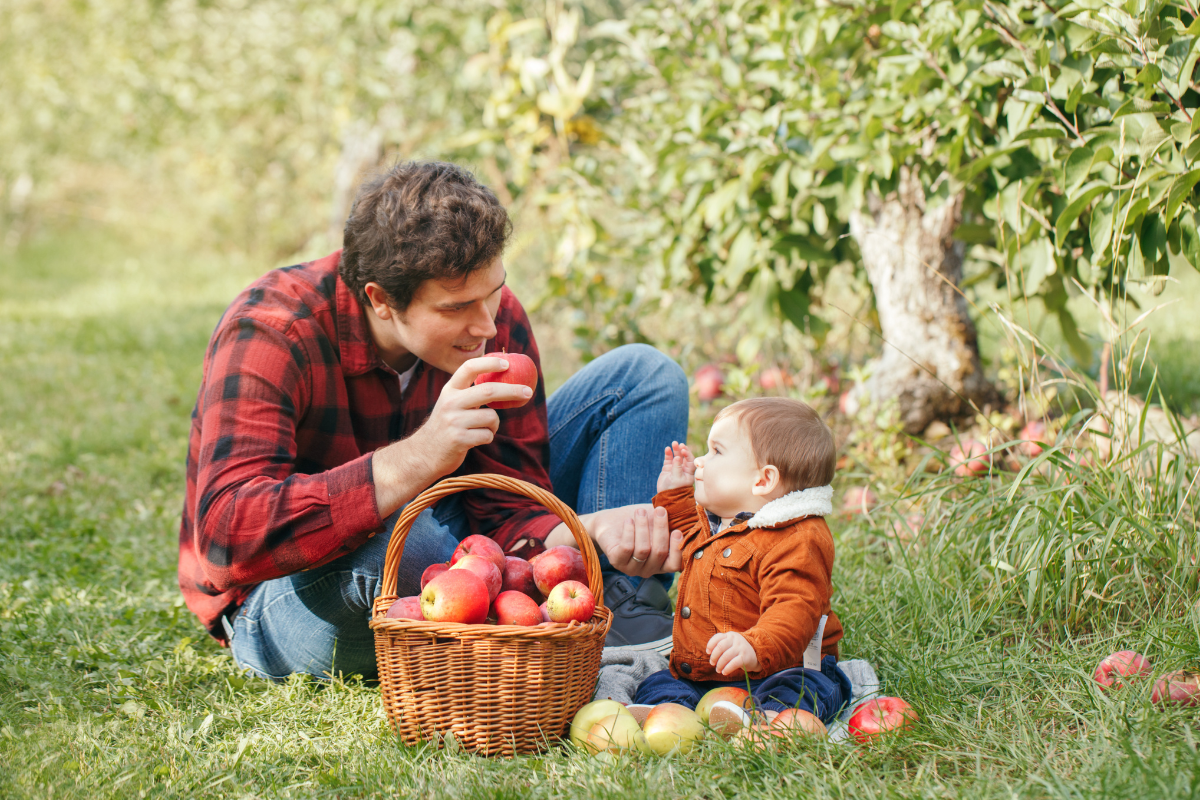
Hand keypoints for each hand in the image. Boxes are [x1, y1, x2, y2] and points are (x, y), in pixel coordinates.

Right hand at [372, 356, 532, 514]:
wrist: (424, 454)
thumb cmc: (447, 426)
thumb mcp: (452, 403)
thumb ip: (470, 392)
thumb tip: (503, 378)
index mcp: (450, 390)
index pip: (469, 368)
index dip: (489, 363)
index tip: (507, 363)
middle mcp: (450, 402)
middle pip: (488, 390)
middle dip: (512, 391)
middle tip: (528, 392)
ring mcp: (453, 421)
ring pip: (491, 417)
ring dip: (495, 424)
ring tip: (483, 429)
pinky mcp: (458, 439)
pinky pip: (487, 435)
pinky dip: (488, 437)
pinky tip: (476, 439)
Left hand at [595, 505, 682, 578]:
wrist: (611, 521)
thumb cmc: (640, 521)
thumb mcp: (659, 519)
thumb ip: (674, 517)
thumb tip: (687, 503)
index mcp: (663, 562)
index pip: (675, 564)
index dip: (677, 549)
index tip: (677, 530)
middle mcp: (649, 569)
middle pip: (659, 553)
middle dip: (660, 529)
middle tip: (659, 510)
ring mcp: (632, 568)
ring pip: (643, 550)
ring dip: (643, 527)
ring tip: (640, 512)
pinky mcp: (616, 562)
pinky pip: (626, 548)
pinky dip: (629, 531)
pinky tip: (628, 521)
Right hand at [657, 441, 695, 492]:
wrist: (666, 497)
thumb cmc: (675, 490)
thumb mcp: (677, 479)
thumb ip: (677, 468)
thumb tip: (677, 457)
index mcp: (689, 472)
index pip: (691, 461)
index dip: (688, 454)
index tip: (684, 450)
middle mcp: (683, 469)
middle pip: (684, 457)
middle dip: (682, 450)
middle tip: (679, 444)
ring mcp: (675, 468)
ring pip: (676, 456)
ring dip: (675, 450)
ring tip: (673, 443)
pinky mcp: (668, 469)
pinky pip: (668, 459)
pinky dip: (668, 454)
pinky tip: (667, 449)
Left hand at [706, 631, 759, 675]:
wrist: (756, 655)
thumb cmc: (738, 650)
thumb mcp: (731, 644)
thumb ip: (721, 645)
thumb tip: (710, 654)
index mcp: (730, 635)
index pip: (717, 637)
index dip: (710, 645)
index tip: (708, 653)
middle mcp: (735, 639)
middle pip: (720, 647)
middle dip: (714, 657)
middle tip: (712, 663)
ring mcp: (741, 648)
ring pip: (725, 656)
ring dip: (719, 665)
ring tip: (718, 670)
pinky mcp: (745, 657)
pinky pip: (733, 664)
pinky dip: (727, 669)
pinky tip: (724, 672)